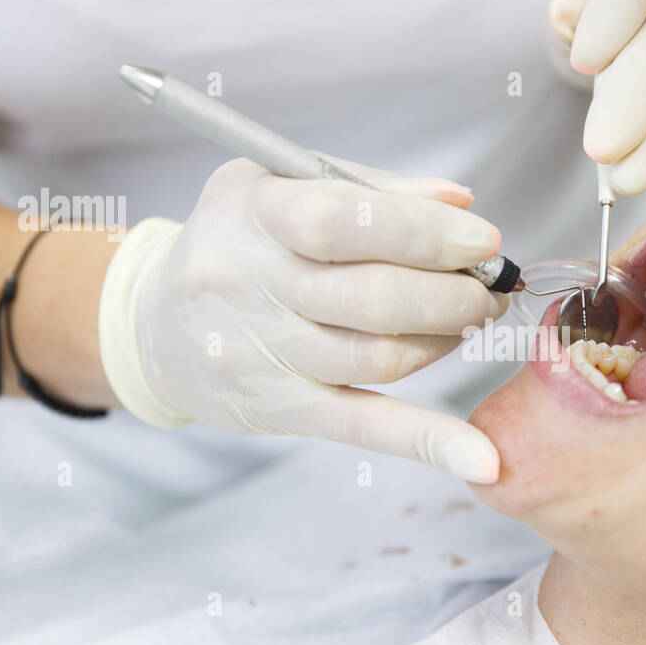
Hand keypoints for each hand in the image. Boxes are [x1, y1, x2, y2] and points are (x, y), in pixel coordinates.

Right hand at [98, 157, 508, 482]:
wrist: (156, 324)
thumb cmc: (240, 242)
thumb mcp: (281, 187)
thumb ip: (371, 188)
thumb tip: (459, 204)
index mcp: (250, 212)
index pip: (342, 221)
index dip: (423, 233)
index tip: (484, 240)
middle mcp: (246, 285)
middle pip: (372, 299)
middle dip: (453, 293)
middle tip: (489, 286)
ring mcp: (261, 356)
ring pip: (379, 358)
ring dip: (446, 339)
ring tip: (470, 318)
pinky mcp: (282, 411)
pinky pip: (364, 428)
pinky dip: (428, 443)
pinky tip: (481, 457)